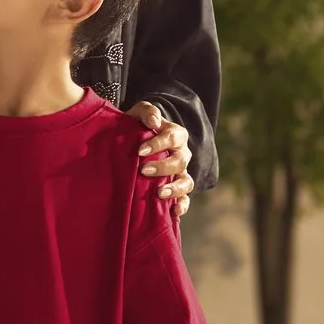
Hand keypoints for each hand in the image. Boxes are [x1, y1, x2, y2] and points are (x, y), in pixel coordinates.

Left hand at [129, 102, 192, 217]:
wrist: (137, 144)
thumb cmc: (138, 127)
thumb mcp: (139, 114)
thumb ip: (147, 111)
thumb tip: (154, 122)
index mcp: (176, 135)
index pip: (173, 137)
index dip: (158, 143)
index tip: (140, 150)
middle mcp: (182, 154)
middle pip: (180, 161)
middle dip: (163, 167)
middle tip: (143, 170)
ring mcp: (181, 174)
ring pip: (187, 182)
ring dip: (175, 188)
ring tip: (160, 193)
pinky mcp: (177, 190)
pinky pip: (185, 199)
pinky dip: (182, 206)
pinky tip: (173, 212)